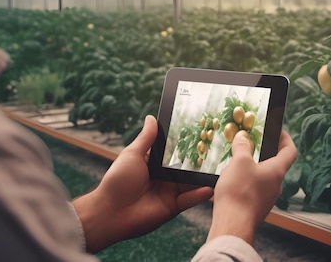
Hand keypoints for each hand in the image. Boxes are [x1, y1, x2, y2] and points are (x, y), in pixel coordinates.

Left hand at [72, 116, 213, 252]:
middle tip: (216, 149)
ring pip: (190, 183)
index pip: (174, 153)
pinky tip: (210, 187)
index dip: (186, 145)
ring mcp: (169, 192)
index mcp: (154, 164)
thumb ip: (146, 138)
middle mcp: (164, 178)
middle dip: (200, 160)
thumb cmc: (117, 181)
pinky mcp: (172, 207)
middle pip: (185, 167)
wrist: (110, 212)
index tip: (201, 133)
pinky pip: (189, 199)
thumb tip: (151, 118)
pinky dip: (199, 194)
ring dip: (203, 177)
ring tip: (219, 167)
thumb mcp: (133, 154)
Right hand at [207, 129, 296, 244]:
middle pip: (276, 165)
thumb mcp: (239, 162)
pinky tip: (233, 183)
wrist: (233, 225)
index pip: (290, 151)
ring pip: (264, 179)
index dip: (286, 139)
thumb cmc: (239, 192)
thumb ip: (242, 147)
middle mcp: (276, 186)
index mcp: (277, 171)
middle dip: (265, 154)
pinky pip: (255, 191)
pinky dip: (247, 184)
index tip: (279, 132)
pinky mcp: (256, 208)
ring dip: (254, 170)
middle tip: (252, 146)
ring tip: (238, 164)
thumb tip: (243, 138)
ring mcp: (267, 199)